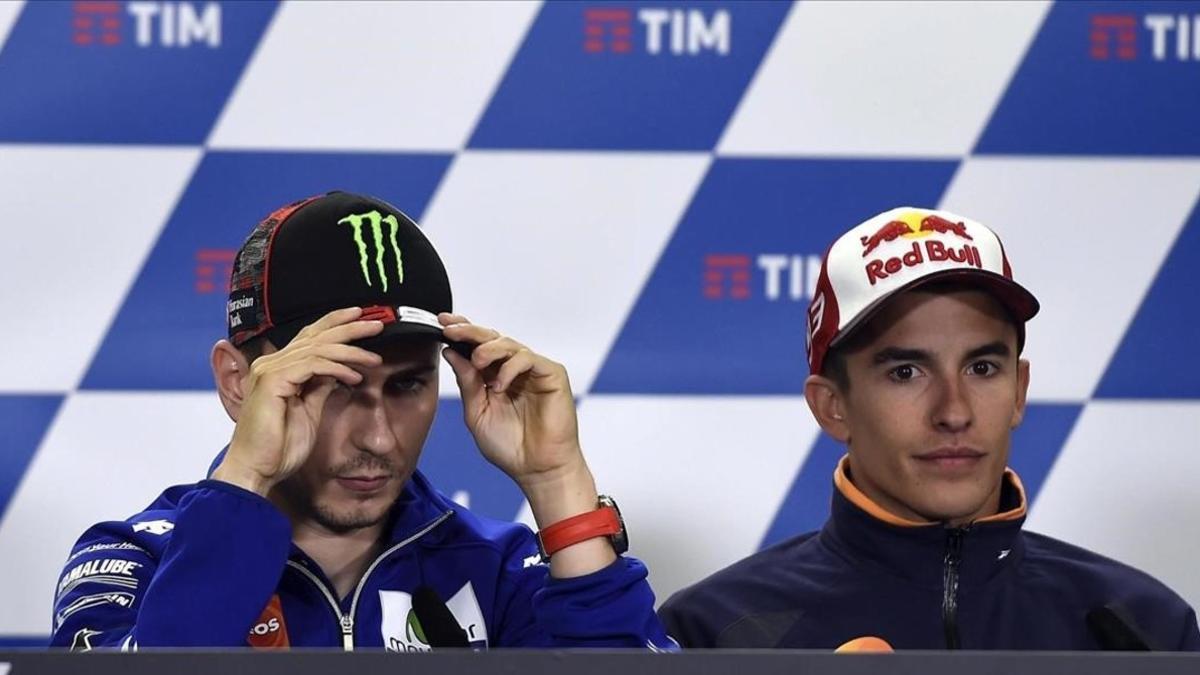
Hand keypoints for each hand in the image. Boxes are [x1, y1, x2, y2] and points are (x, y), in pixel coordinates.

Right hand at [212, 308, 383, 494]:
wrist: (257, 470)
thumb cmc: (279, 447)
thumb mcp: (309, 410)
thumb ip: (320, 386)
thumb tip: (339, 370)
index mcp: (278, 369)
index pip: (310, 336)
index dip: (335, 323)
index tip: (362, 317)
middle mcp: (270, 364)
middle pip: (315, 335)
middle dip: (349, 327)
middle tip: (377, 324)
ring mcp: (269, 371)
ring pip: (318, 348)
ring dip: (351, 351)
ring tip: (374, 359)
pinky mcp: (272, 382)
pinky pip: (313, 365)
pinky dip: (337, 368)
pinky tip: (355, 377)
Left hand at [439, 314, 584, 491]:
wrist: (536, 469)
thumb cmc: (509, 446)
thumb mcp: (477, 412)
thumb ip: (467, 382)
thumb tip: (451, 352)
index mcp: (494, 376)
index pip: (477, 346)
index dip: (461, 332)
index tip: (441, 323)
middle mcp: (513, 369)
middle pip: (491, 338)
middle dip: (469, 330)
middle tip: (451, 329)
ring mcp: (533, 370)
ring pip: (509, 344)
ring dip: (488, 349)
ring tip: (477, 362)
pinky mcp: (552, 374)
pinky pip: (528, 359)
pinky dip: (510, 367)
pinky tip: (500, 385)